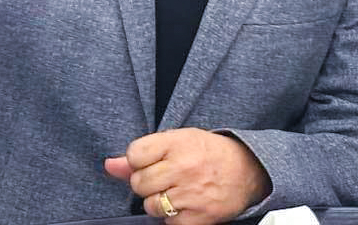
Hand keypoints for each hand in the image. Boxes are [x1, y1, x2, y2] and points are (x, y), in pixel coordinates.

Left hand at [104, 128, 269, 224]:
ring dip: (159, 202)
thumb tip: (109, 165)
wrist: (248, 170)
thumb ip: (143, 154)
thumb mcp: (179, 141)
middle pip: (139, 183)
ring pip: (151, 206)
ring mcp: (192, 193)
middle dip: (147, 183)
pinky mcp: (200, 217)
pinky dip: (174, 218)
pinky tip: (187, 204)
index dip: (140, 160)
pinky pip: (168, 224)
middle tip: (167, 178)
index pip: (135, 154)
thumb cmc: (209, 153)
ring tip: (177, 192)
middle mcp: (184, 166)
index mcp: (178, 142)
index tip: (153, 160)